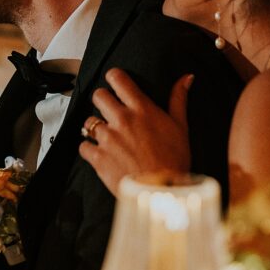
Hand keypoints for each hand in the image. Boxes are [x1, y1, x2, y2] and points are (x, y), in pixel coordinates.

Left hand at [78, 68, 192, 194]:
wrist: (161, 192)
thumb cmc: (174, 160)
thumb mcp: (181, 126)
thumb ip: (179, 99)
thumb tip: (187, 77)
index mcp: (141, 109)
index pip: (118, 79)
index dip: (114, 77)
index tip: (115, 81)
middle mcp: (121, 120)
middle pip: (99, 95)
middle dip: (103, 100)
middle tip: (110, 111)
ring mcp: (107, 138)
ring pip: (88, 121)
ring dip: (95, 127)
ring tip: (107, 137)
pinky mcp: (98, 157)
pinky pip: (83, 146)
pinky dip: (89, 149)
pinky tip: (99, 153)